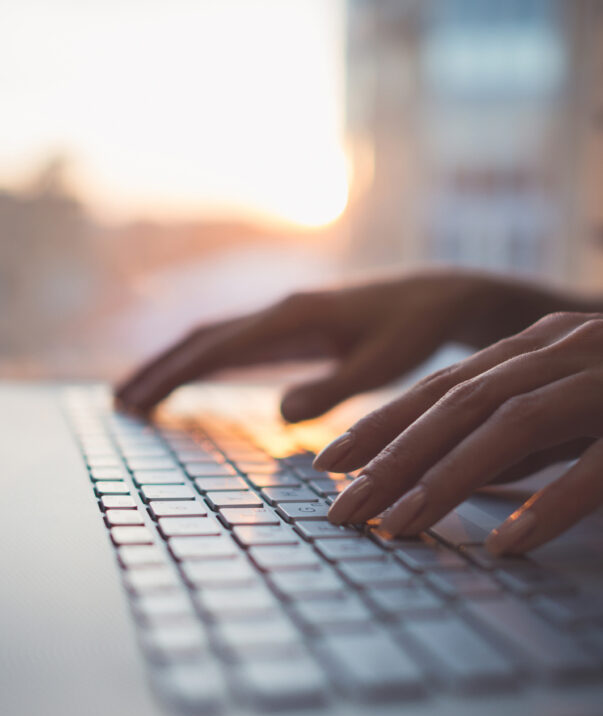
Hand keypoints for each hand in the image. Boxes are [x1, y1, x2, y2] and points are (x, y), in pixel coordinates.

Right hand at [116, 269, 571, 419]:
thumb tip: (280, 414)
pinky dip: (205, 364)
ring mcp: (284, 316)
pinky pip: (237, 345)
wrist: (436, 298)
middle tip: (120, 403)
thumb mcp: (383, 364)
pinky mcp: (294, 327)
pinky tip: (193, 381)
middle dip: (160, 369)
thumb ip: (335, 388)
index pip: (218, 347)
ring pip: (215, 339)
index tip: (138, 400)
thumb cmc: (415, 331)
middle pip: (203, 338)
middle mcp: (280, 310)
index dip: (174, 374)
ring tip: (140, 395)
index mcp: (294, 317)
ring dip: (176, 365)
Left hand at [316, 312, 602, 555]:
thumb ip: (512, 435)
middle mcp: (559, 353)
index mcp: (534, 348)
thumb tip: (452, 473)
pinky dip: (548, 503)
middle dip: (394, 457)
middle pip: (459, 403)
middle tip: (344, 509)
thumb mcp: (563, 409)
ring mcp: (601, 381)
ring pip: (510, 423)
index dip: (381, 424)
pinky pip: (595, 465)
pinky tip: (507, 542)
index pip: (442, 386)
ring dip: (447, 477)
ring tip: (398, 526)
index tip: (329, 462)